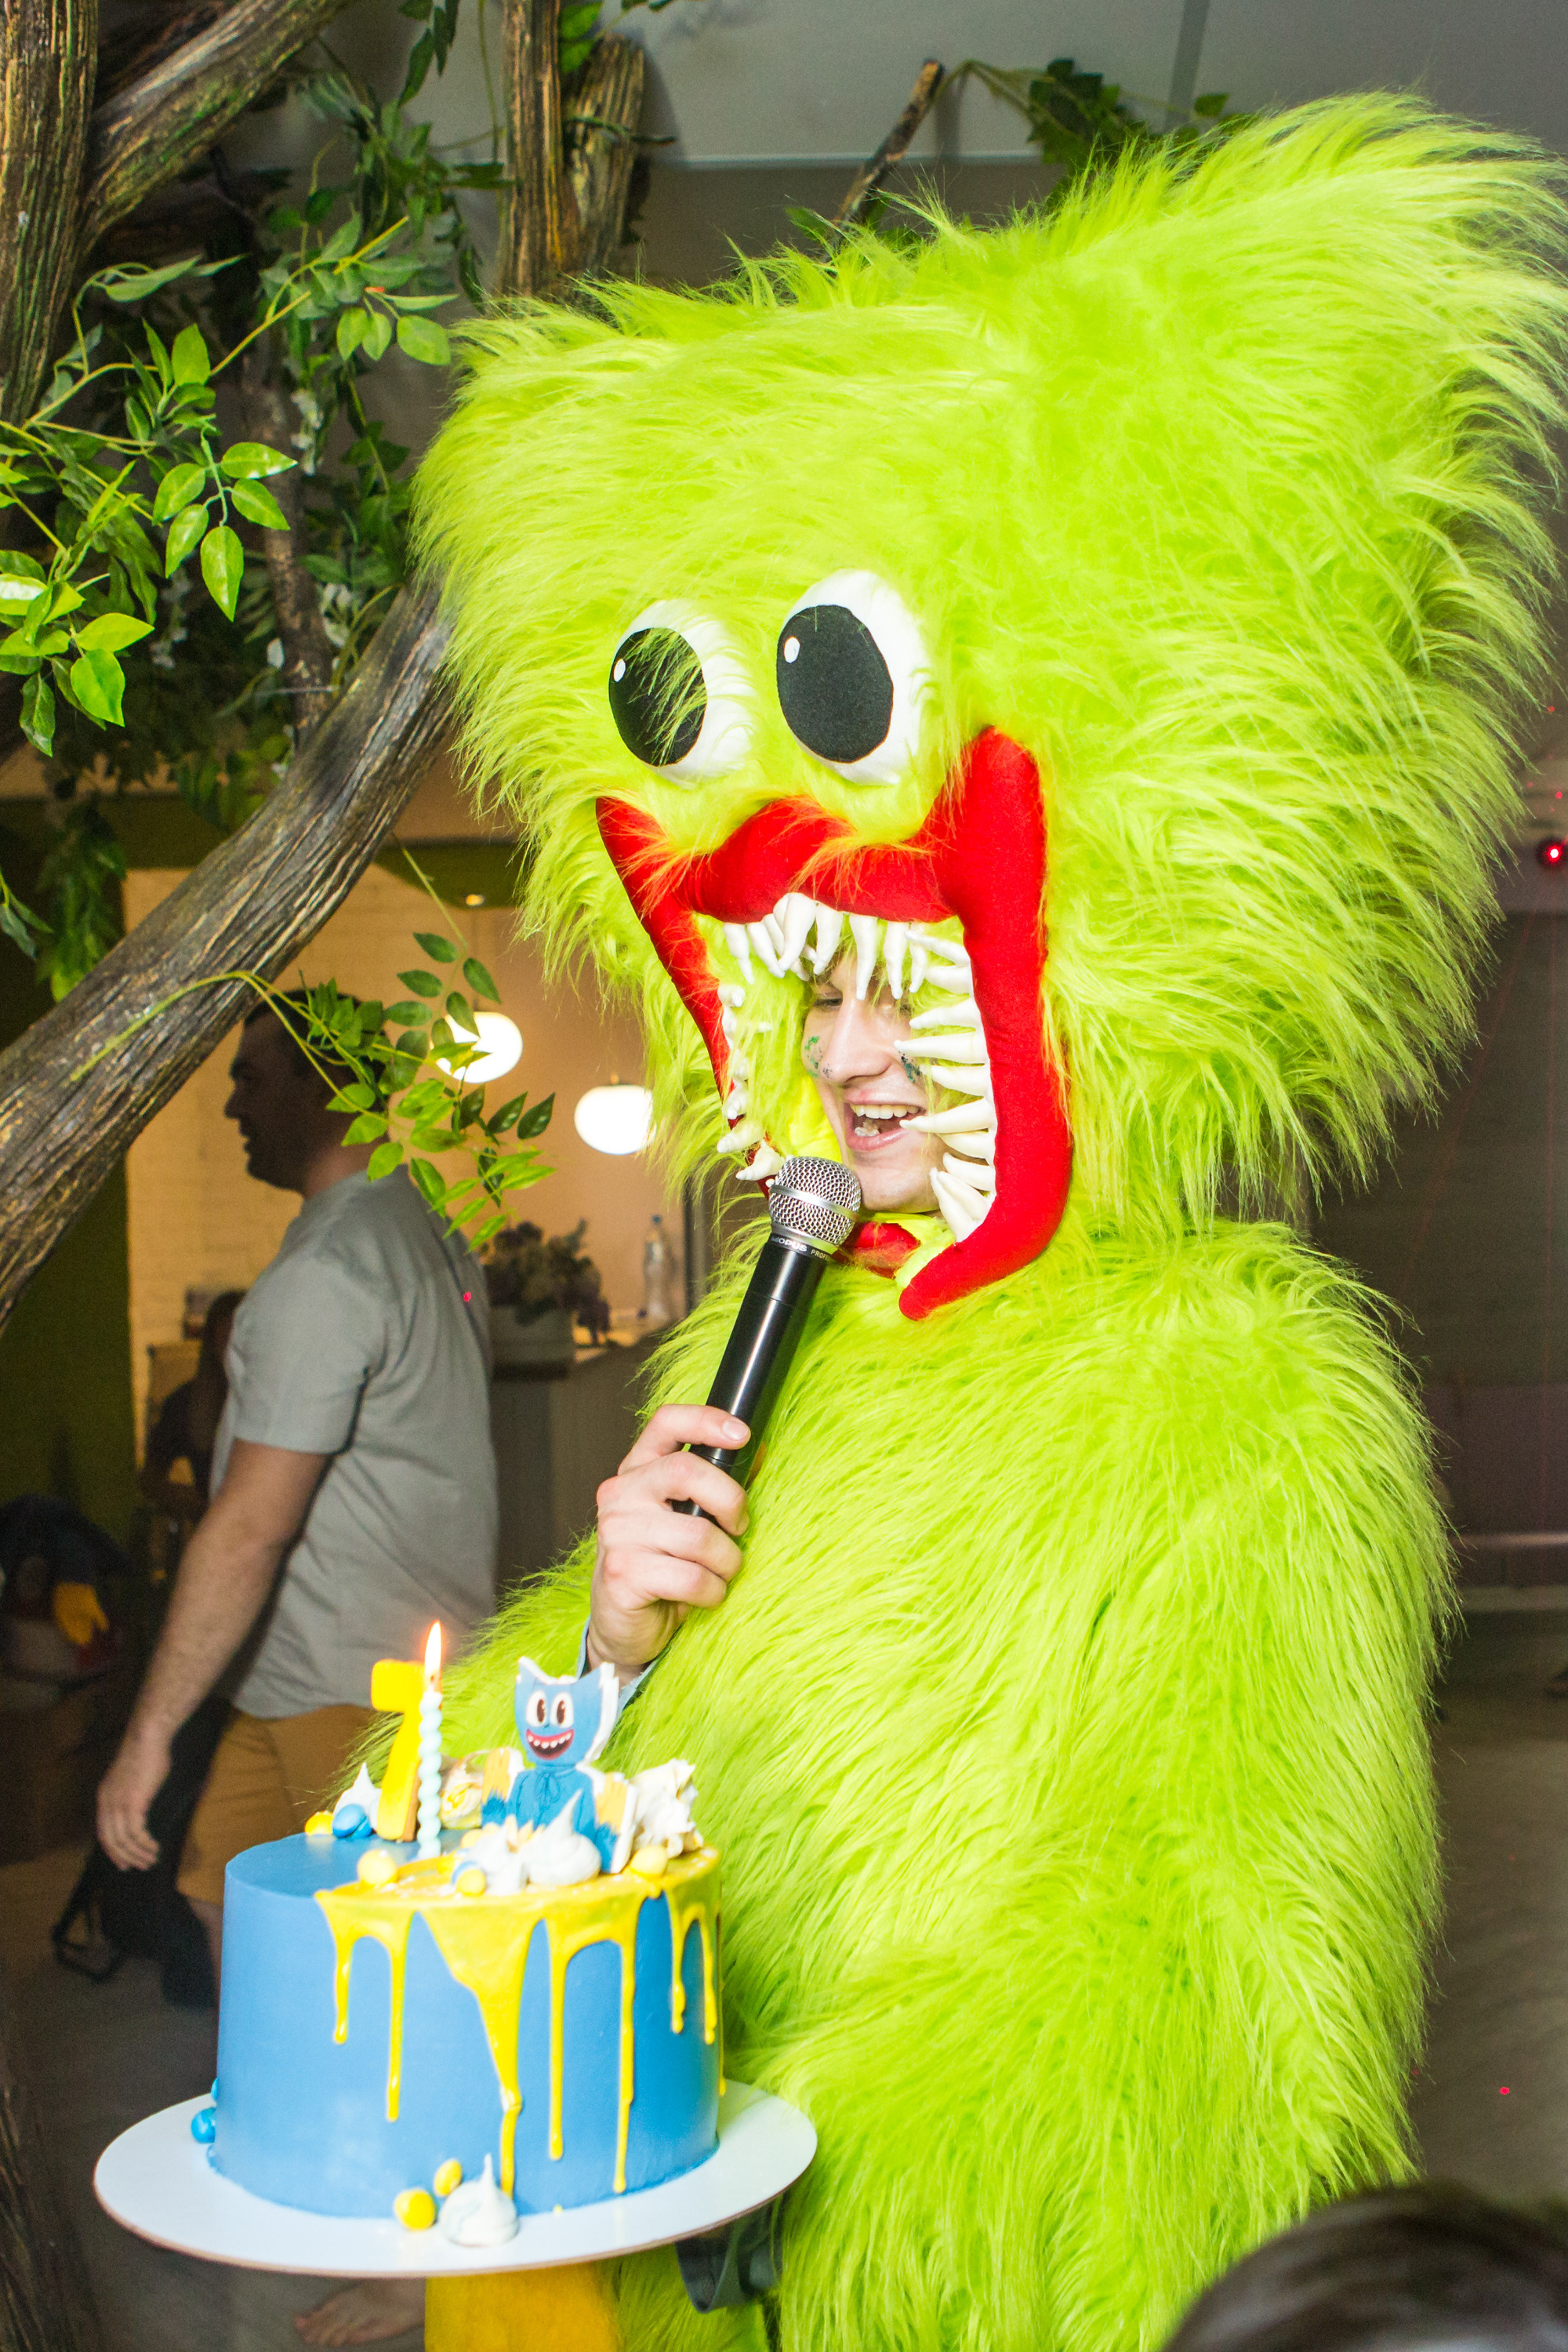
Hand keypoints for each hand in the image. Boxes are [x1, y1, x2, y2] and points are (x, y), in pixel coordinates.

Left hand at [97, 1723, 171, 1871]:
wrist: (147, 1738)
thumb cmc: (146, 1753)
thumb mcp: (132, 1778)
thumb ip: (132, 1795)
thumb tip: (141, 1808)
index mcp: (104, 1797)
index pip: (103, 1833)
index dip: (113, 1851)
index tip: (124, 1863)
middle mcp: (107, 1803)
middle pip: (111, 1841)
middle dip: (126, 1857)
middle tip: (141, 1866)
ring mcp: (118, 1804)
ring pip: (124, 1841)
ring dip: (139, 1854)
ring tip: (152, 1859)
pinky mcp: (132, 1804)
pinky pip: (136, 1834)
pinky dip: (145, 1845)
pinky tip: (155, 1847)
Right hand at [587, 1405, 749, 1676]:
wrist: (625, 1625)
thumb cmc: (664, 1565)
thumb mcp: (686, 1517)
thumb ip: (713, 1486)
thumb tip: (758, 1453)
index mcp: (637, 1470)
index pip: (666, 1423)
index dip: (707, 1420)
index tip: (743, 1435)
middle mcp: (620, 1493)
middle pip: (688, 1473)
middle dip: (731, 1503)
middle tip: (739, 1529)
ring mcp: (616, 1533)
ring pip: (698, 1536)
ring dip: (726, 1561)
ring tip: (720, 1572)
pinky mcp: (622, 1573)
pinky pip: (691, 1578)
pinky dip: (712, 1591)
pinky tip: (704, 1595)